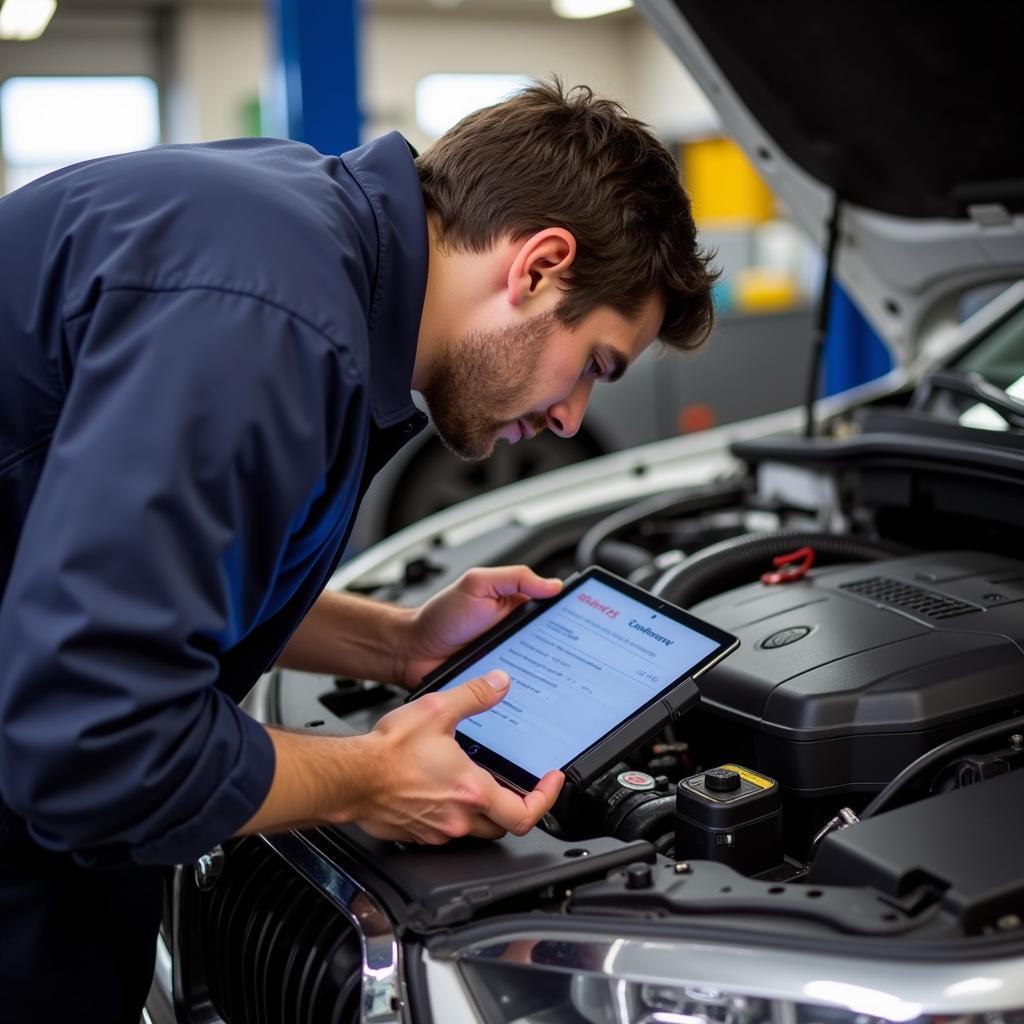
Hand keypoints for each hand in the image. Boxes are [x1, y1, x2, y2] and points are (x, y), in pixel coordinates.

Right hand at [351, 669, 563, 843]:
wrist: (349, 777)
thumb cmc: (387, 752)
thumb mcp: (437, 710)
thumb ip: (474, 696)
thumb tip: (499, 683)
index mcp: (472, 791)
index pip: (526, 813)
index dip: (546, 799)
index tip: (551, 783)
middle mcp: (459, 818)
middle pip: (504, 826)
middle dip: (517, 806)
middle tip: (520, 786)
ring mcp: (437, 831)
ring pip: (475, 830)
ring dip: (485, 812)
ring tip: (481, 784)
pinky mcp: (417, 833)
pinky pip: (446, 831)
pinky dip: (454, 814)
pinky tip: (444, 791)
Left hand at [400, 565, 562, 687]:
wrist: (411, 650)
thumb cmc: (440, 616)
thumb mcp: (478, 584)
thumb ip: (515, 578)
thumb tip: (553, 584)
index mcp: (516, 607)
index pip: (554, 613)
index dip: (571, 619)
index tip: (586, 627)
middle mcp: (516, 635)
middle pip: (552, 647)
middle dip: (564, 655)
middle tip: (573, 662)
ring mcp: (508, 661)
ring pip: (539, 672)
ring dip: (546, 678)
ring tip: (556, 683)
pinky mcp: (496, 685)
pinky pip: (517, 692)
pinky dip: (525, 695)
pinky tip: (531, 699)